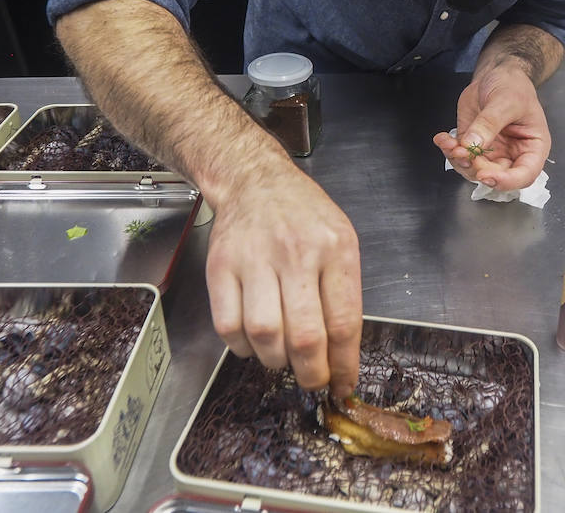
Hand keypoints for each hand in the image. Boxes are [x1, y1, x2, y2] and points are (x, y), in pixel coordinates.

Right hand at [204, 165, 361, 396]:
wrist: (255, 181)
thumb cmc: (303, 216)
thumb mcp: (341, 241)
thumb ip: (344, 293)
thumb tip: (342, 355)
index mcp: (335, 248)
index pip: (344, 322)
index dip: (343, 365)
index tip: (343, 385)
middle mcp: (295, 253)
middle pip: (305, 336)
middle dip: (311, 373)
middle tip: (313, 381)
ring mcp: (254, 259)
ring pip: (265, 335)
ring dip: (275, 361)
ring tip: (282, 357)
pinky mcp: (220, 267)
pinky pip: (228, 326)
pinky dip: (241, 347)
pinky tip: (253, 342)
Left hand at [433, 63, 550, 190]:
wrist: (496, 73)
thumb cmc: (513, 86)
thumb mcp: (506, 101)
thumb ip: (490, 124)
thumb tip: (473, 145)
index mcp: (533, 148)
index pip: (524, 175)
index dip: (506, 181)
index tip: (485, 175)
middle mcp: (513, 155)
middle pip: (495, 176)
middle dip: (476, 168)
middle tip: (462, 152)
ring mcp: (492, 152)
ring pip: (474, 170)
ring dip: (459, 161)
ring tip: (449, 143)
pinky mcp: (473, 145)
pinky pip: (460, 157)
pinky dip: (449, 150)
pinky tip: (443, 138)